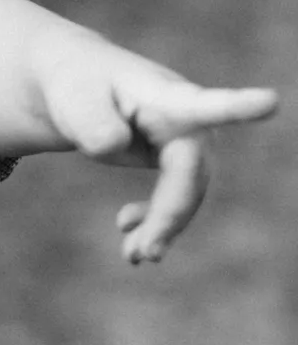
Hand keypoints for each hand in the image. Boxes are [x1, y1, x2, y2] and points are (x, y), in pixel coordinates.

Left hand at [39, 41, 278, 264]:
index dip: (238, 107)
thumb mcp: (75, 101)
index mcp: (166, 95)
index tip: (269, 101)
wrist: (78, 90)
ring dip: (163, 228)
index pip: (205, 104)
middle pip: (193, 172)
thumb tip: (115, 145)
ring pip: (187, 194)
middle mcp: (187, 120)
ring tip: (133, 257)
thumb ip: (92, 122)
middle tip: (146, 253)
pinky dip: (155, 226)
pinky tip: (130, 247)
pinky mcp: (175, 164)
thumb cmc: (79, 88)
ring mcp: (186, 143)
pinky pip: (176, 201)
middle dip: (172, 214)